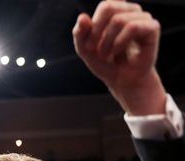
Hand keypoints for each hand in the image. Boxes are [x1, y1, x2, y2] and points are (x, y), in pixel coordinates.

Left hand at [73, 0, 164, 114]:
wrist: (121, 80)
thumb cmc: (105, 62)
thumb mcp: (85, 49)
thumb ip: (79, 33)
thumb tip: (82, 17)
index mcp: (116, 10)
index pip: (104, 6)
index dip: (93, 26)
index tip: (89, 44)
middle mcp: (131, 10)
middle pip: (109, 7)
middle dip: (97, 33)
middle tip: (96, 51)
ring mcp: (144, 17)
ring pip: (119, 20)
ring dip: (107, 43)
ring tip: (108, 55)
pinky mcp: (153, 28)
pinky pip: (133, 27)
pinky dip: (120, 43)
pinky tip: (118, 52)